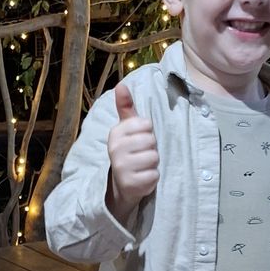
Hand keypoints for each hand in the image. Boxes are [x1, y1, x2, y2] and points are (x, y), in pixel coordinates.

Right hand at [106, 82, 158, 218]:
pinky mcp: (130, 184)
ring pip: (154, 158)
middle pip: (151, 141)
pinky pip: (154, 176)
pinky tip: (142, 179)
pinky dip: (152, 178)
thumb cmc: (129, 151)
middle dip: (151, 149)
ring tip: (142, 167)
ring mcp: (121, 168)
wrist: (121, 185)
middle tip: (141, 155)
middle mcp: (115, 149)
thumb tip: (121, 85)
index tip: (138, 140)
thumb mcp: (126, 129)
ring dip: (153, 164)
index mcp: (115, 133)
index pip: (146, 124)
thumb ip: (126, 108)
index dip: (148, 133)